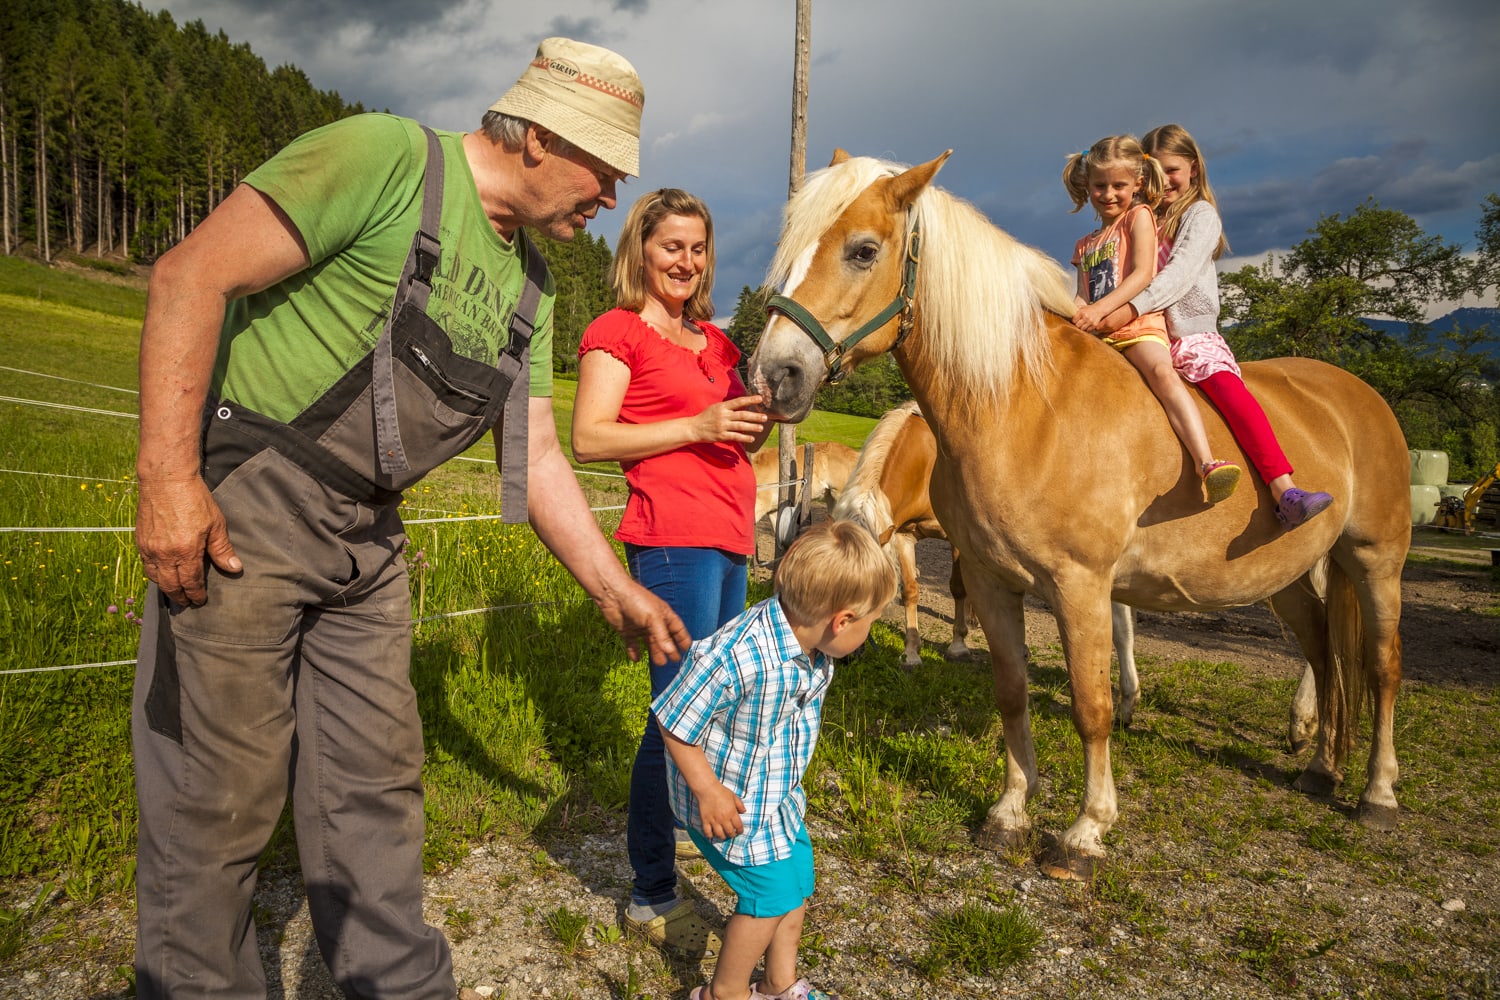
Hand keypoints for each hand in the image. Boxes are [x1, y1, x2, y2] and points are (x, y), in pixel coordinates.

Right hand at [135, 476, 241, 605]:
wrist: (166, 479)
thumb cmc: (194, 499)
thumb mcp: (216, 524)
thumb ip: (222, 549)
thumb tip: (234, 568)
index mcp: (185, 552)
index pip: (191, 582)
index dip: (196, 594)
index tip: (200, 600)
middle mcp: (164, 554)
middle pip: (170, 585)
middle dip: (180, 596)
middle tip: (187, 602)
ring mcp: (149, 548)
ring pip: (155, 578)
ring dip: (165, 587)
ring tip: (175, 591)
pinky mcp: (140, 540)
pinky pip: (146, 565)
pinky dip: (154, 574)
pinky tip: (161, 573)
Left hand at [597, 579, 691, 664]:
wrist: (613, 595)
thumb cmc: (637, 601)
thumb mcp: (653, 618)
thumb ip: (662, 636)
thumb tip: (671, 652)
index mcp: (663, 615)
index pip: (677, 628)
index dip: (682, 638)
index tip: (687, 650)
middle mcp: (653, 622)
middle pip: (664, 638)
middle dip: (669, 649)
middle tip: (674, 661)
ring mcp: (640, 627)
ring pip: (650, 643)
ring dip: (654, 652)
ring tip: (659, 663)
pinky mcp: (627, 631)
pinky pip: (633, 645)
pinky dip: (634, 652)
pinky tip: (636, 659)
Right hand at [693, 394, 767, 444]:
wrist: (694, 428)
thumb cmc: (706, 417)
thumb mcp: (716, 407)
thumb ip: (728, 407)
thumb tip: (743, 405)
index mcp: (722, 407)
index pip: (739, 401)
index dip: (750, 400)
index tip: (760, 399)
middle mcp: (723, 415)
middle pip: (742, 415)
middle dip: (755, 416)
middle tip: (765, 417)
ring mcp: (722, 426)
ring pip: (740, 426)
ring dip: (752, 427)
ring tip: (761, 427)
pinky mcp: (721, 435)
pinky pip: (735, 436)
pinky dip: (744, 437)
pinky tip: (751, 438)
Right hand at [695, 781, 746, 839]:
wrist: (707, 789)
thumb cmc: (721, 791)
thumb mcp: (734, 796)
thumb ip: (740, 805)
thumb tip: (744, 812)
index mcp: (732, 812)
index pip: (738, 827)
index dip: (740, 831)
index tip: (739, 831)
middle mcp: (723, 818)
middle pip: (730, 832)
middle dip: (732, 835)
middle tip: (731, 834)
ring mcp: (714, 820)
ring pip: (719, 835)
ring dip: (722, 837)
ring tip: (723, 835)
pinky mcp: (705, 821)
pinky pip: (708, 833)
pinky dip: (710, 836)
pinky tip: (712, 834)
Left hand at [1072, 303, 1107, 332]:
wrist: (1099, 309)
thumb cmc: (1089, 309)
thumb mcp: (1082, 307)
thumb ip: (1075, 310)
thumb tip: (1066, 311)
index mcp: (1082, 312)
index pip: (1074, 320)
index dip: (1074, 321)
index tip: (1075, 320)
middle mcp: (1086, 317)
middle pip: (1077, 326)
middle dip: (1077, 325)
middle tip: (1078, 323)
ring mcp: (1091, 321)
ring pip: (1082, 329)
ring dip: (1082, 327)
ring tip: (1083, 324)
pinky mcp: (1094, 325)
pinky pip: (1088, 330)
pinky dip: (1087, 329)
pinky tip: (1087, 325)